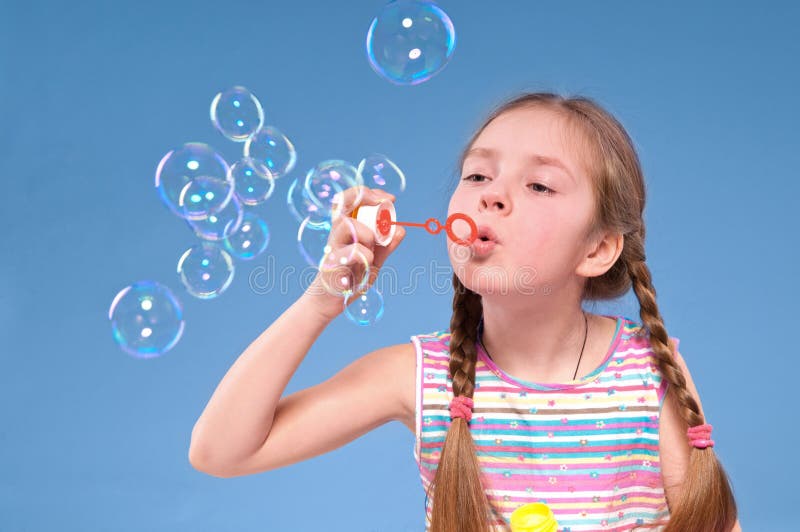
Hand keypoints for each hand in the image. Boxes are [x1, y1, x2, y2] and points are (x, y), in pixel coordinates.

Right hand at [303, 185, 405, 320]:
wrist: (328, 302)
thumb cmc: (349, 278)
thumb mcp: (373, 262)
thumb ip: (386, 247)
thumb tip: (400, 231)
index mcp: (346, 230)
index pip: (352, 200)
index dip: (370, 193)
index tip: (390, 199)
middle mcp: (337, 234)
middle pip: (343, 203)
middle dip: (365, 197)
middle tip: (384, 204)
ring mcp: (333, 248)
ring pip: (347, 225)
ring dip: (367, 233)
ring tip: (373, 249)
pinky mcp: (332, 264)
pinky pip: (352, 252)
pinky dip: (365, 255)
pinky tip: (366, 265)